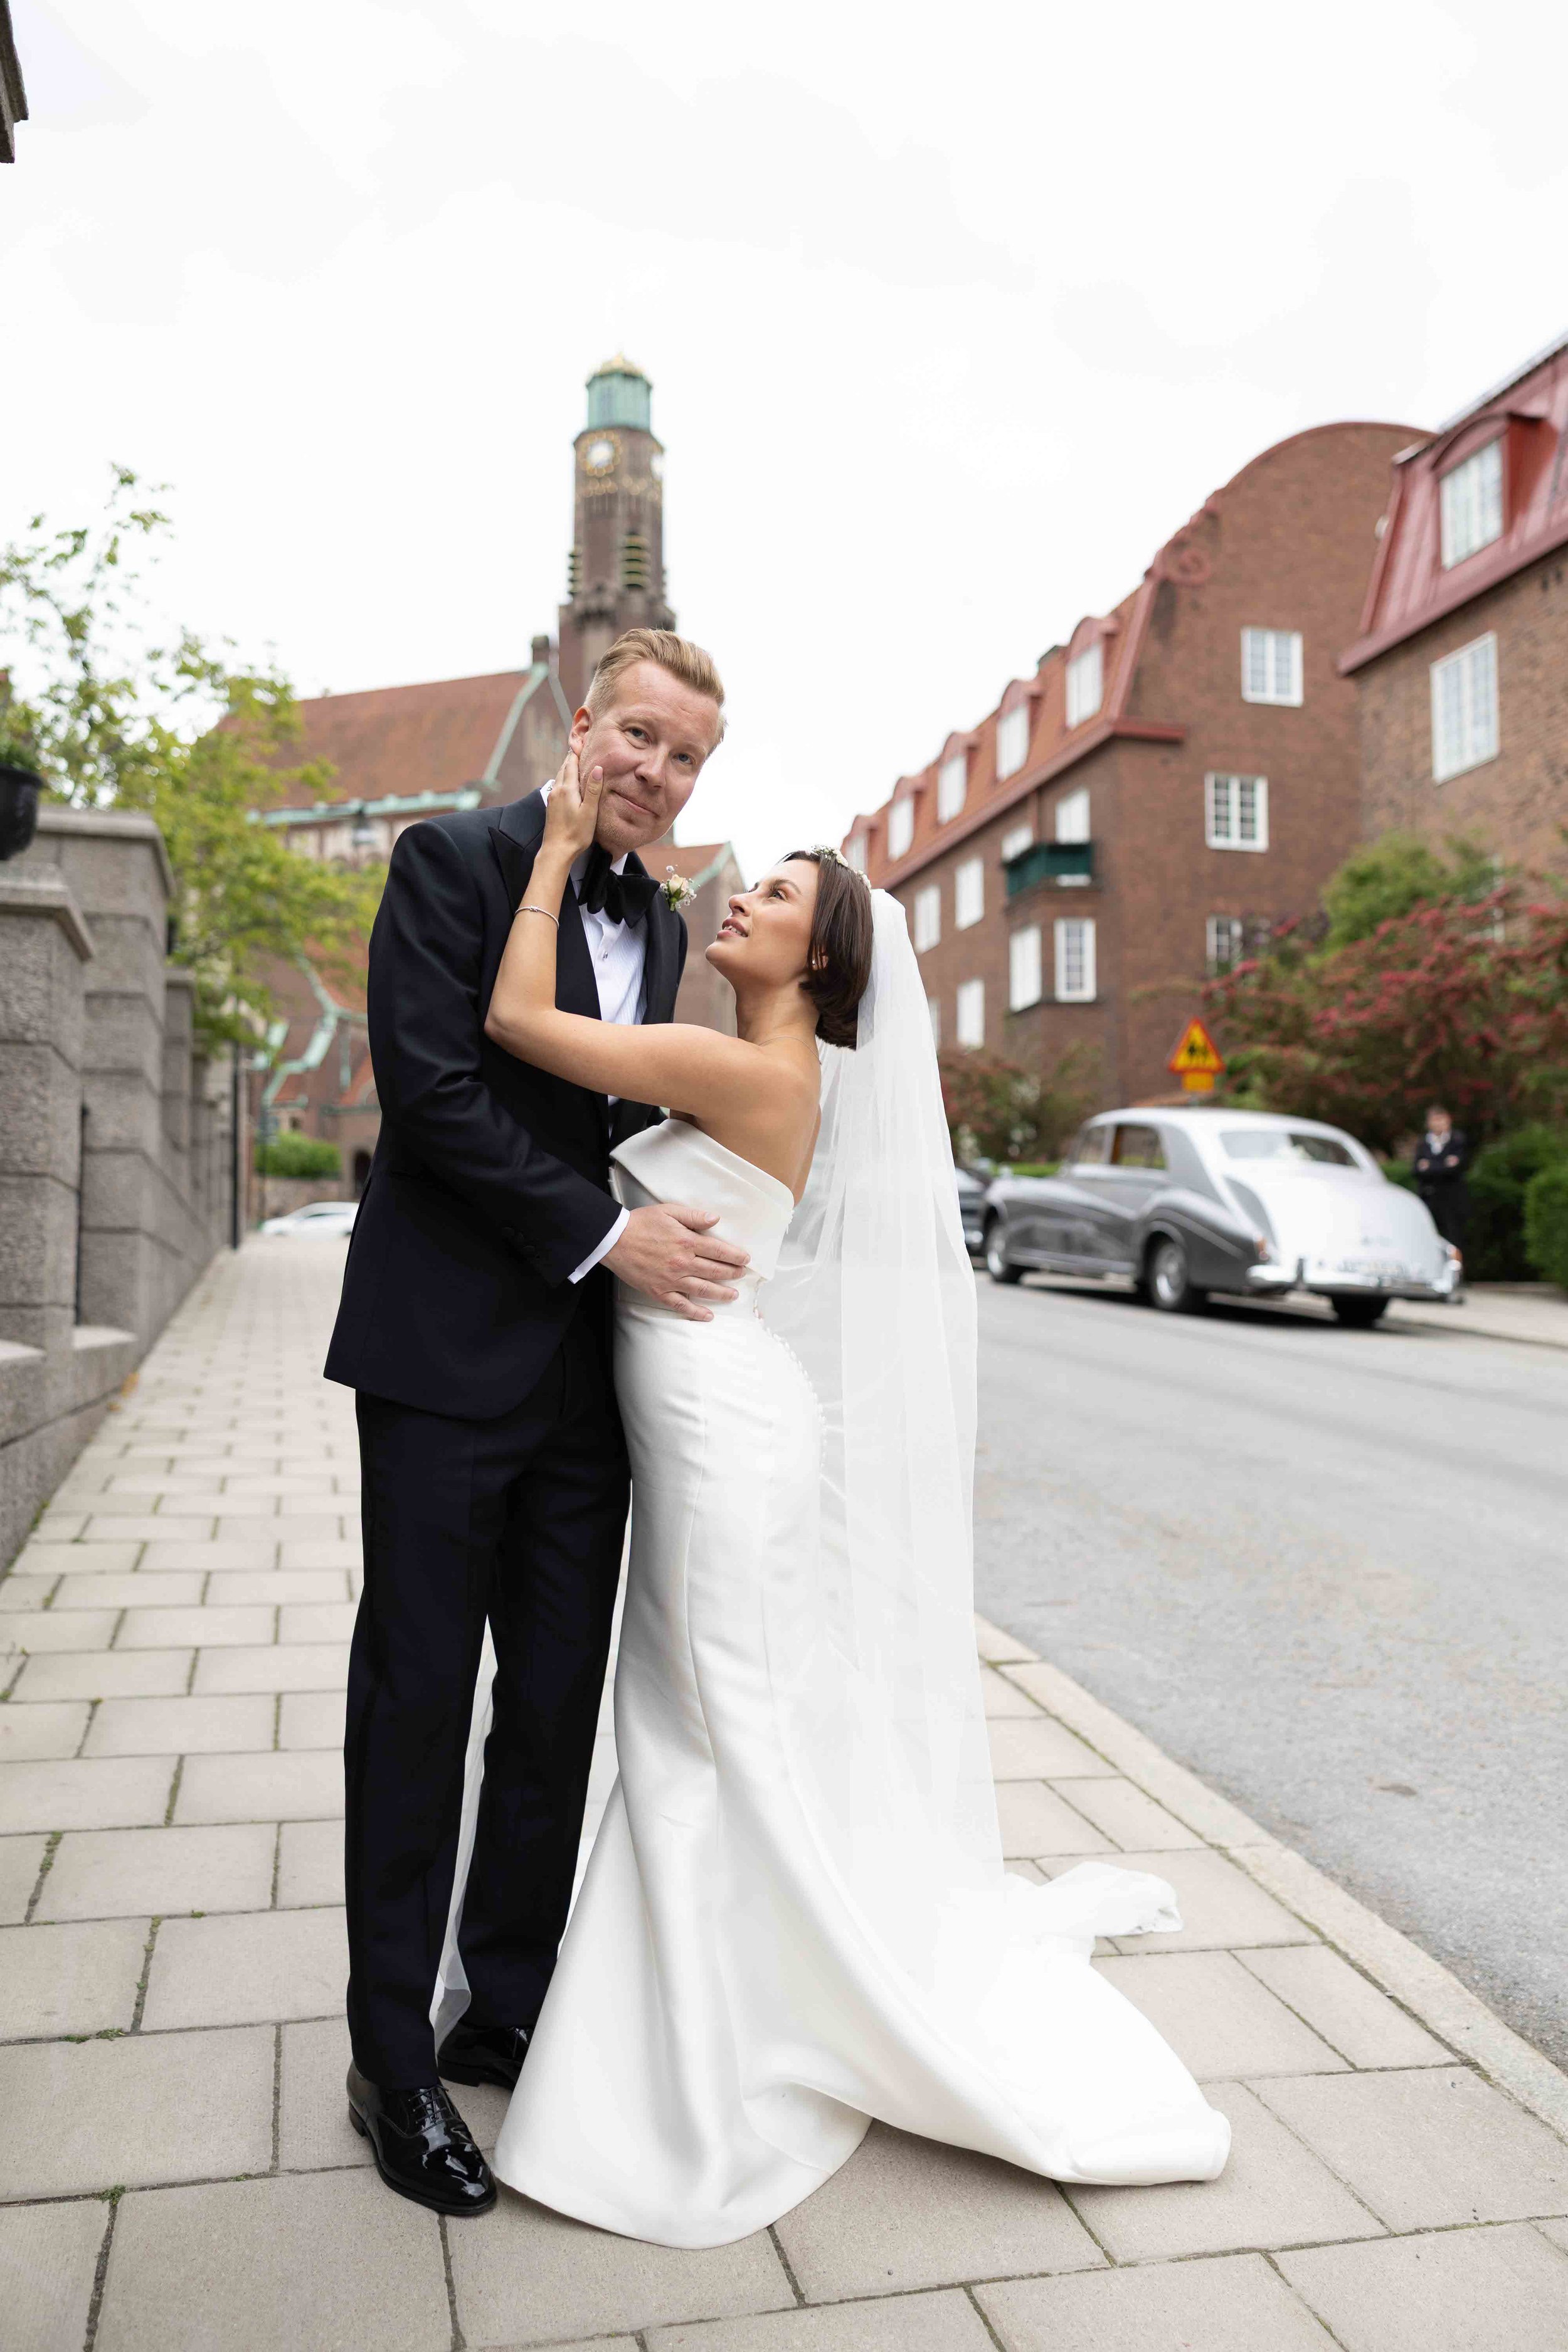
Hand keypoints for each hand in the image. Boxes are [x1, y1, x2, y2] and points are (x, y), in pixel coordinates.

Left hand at [543, 748, 603, 862]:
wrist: (556, 851)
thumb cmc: (575, 834)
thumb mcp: (589, 812)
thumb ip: (593, 789)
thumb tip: (597, 768)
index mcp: (566, 789)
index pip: (571, 764)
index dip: (576, 752)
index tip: (582, 741)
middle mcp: (557, 791)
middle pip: (564, 768)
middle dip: (572, 757)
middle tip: (581, 747)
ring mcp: (552, 798)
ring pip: (560, 777)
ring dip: (568, 768)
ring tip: (577, 762)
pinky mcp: (551, 806)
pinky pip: (558, 786)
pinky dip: (565, 779)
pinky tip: (570, 783)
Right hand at [604, 1202, 748, 1321]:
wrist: (614, 1240)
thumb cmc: (640, 1223)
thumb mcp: (668, 1211)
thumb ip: (694, 1216)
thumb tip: (715, 1219)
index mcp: (686, 1241)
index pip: (719, 1250)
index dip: (735, 1255)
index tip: (745, 1258)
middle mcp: (682, 1263)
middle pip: (715, 1271)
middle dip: (732, 1273)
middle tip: (742, 1274)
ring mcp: (671, 1279)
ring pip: (703, 1289)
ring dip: (721, 1293)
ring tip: (733, 1295)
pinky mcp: (659, 1291)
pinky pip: (681, 1305)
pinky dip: (695, 1312)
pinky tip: (707, 1315)